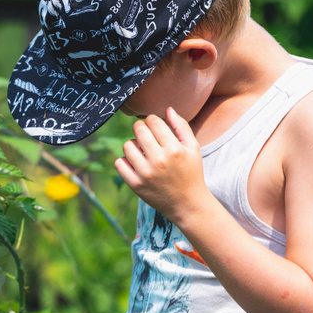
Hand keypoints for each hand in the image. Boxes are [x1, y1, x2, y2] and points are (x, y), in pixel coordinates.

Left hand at [114, 107, 209, 222]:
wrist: (187, 204)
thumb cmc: (191, 172)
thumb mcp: (193, 148)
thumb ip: (181, 127)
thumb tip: (167, 108)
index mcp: (174, 149)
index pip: (153, 121)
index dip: (152, 120)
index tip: (154, 126)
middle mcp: (159, 160)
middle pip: (138, 129)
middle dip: (141, 128)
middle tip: (145, 135)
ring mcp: (146, 174)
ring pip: (127, 145)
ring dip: (133, 144)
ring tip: (141, 150)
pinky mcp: (136, 185)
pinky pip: (119, 163)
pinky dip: (124, 160)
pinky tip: (135, 163)